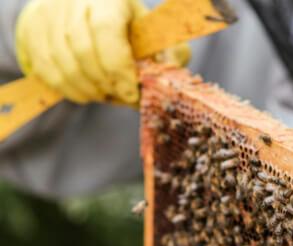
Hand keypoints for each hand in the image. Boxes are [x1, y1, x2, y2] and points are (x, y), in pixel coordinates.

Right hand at [15, 0, 190, 105]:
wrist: (84, 10)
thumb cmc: (128, 28)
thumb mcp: (152, 35)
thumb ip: (167, 55)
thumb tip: (168, 79)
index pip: (107, 31)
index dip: (120, 68)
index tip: (133, 93)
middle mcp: (74, 0)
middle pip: (83, 50)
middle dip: (106, 83)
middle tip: (121, 97)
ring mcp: (49, 13)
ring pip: (63, 63)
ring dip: (88, 89)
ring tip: (107, 95)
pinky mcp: (33, 30)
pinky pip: (48, 70)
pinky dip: (69, 89)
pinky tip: (87, 94)